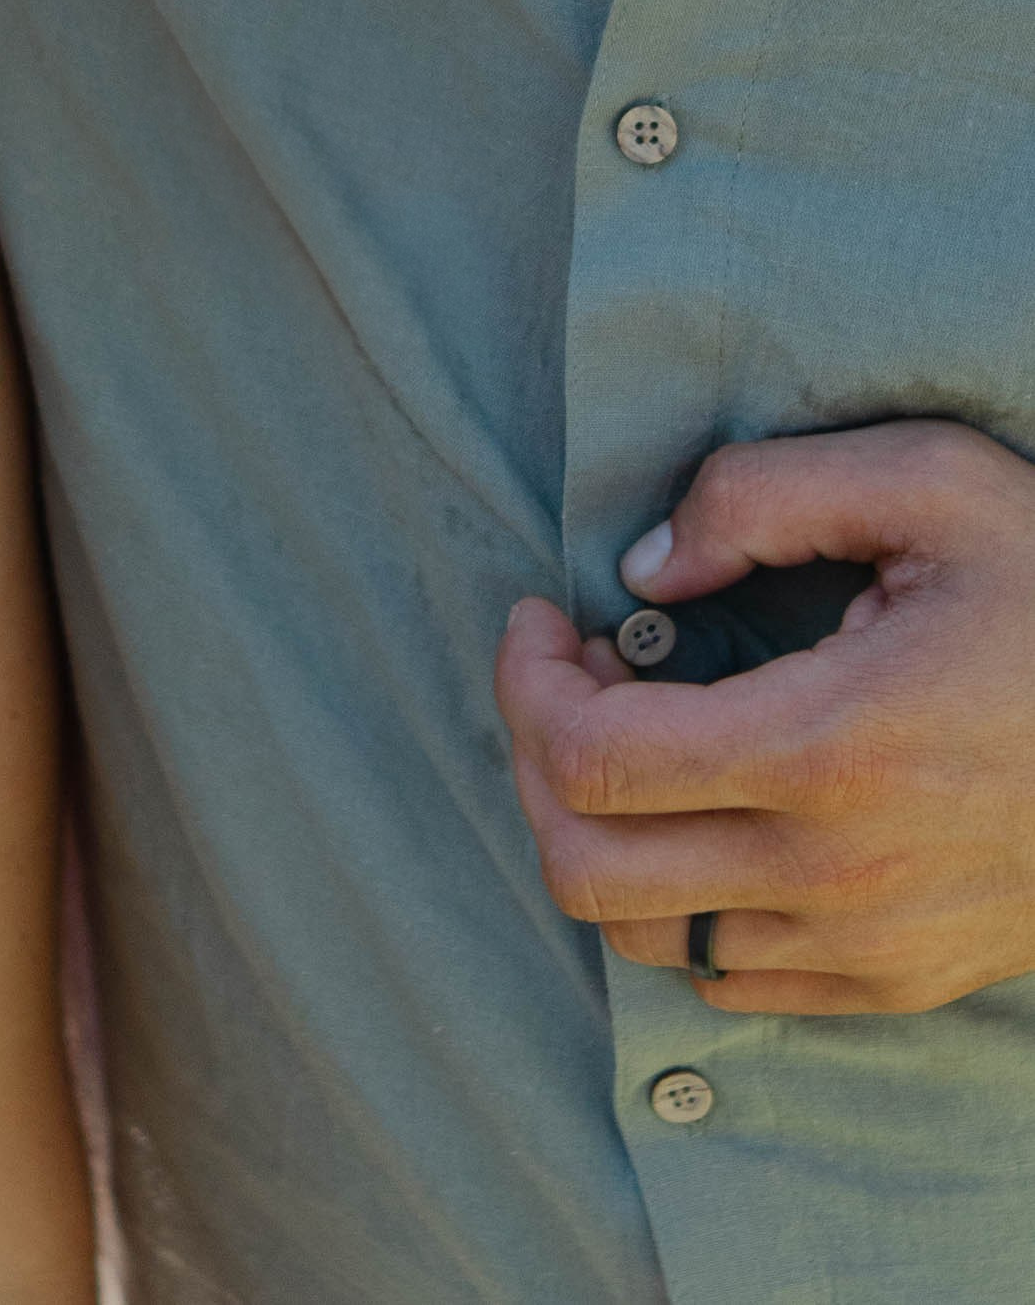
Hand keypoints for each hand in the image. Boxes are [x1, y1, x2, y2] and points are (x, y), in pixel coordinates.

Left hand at [495, 421, 1034, 1015]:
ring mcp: (869, 944)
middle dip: (537, 762)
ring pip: (646, 937)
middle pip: (587, 870)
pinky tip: (708, 808)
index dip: (529, 684)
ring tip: (637, 736)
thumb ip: (762, 494)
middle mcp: (837, 873)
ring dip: (600, 833)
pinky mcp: (899, 979)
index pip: (594, 761)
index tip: (549, 620)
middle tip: (574, 678)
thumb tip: (644, 570)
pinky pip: (728, 978)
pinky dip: (677, 900)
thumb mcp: (931, 482)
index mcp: (831, 747)